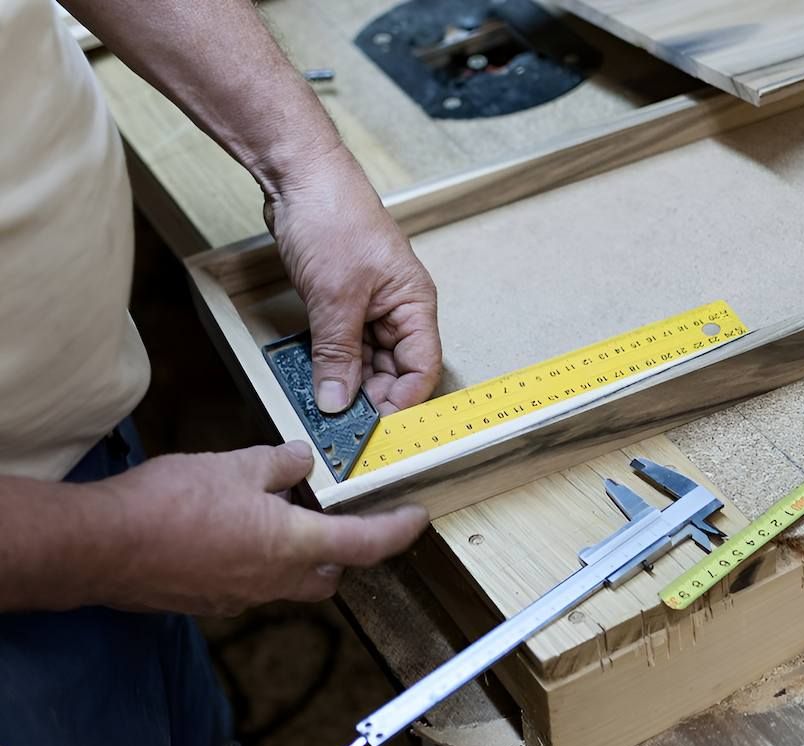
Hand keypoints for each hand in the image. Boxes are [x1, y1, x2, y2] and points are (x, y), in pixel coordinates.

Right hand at [95, 441, 427, 615]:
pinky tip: (234, 533)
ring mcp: (241, 598)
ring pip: (289, 583)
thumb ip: (279, 463)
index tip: (416, 520)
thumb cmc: (170, 503)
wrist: (101, 546)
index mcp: (294, 546)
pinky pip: (250, 585)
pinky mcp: (210, 601)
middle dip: (342, 551)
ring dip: (296, 556)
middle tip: (335, 518)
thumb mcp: (236, 465)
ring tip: (277, 517)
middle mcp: (275, 581)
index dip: (398, 531)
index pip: (366, 544)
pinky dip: (257, 562)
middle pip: (330, 575)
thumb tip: (300, 460)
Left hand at [264, 145, 441, 415]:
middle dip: (373, 398)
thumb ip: (339, 354)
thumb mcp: (335, 297)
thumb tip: (337, 401)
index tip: (377, 429)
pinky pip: (343, 345)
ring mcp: (368, 307)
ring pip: (367, 361)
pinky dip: (332, 364)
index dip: (403, 401)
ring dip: (349, 384)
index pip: (423, 368)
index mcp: (414, 304)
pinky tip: (317, 382)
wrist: (298, 175)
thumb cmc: (333, 218)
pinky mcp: (341, 302)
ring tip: (327, 408)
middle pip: (396, 370)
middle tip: (346, 426)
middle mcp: (397, 310)